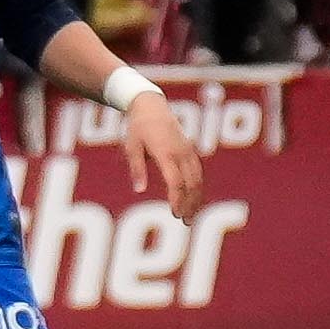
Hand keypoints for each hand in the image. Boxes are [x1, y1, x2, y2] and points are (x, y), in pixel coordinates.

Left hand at [119, 88, 204, 220]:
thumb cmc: (138, 128)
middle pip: (191, 183)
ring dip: (196, 198)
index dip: (177, 199)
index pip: (175, 181)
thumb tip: (139, 190)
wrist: (152, 106)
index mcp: (166, 152)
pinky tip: (194, 200)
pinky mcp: (190, 150)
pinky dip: (198, 188)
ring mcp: (188, 151)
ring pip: (198, 179)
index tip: (175, 214)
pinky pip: (198, 172)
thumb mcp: (131, 147)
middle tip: (185, 222)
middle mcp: (181, 153)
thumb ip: (136, 168)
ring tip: (191, 216)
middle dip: (189, 204)